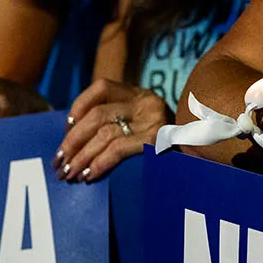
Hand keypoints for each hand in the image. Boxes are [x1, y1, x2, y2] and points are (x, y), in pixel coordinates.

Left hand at [57, 81, 171, 182]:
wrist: (203, 155)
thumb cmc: (166, 146)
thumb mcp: (142, 124)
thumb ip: (118, 121)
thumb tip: (75, 138)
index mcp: (140, 93)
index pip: (101, 87)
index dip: (79, 106)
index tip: (66, 128)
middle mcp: (146, 101)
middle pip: (97, 115)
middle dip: (72, 141)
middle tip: (59, 163)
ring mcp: (152, 119)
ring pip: (103, 133)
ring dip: (81, 156)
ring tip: (69, 174)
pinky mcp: (156, 139)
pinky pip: (118, 149)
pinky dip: (99, 162)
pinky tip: (89, 175)